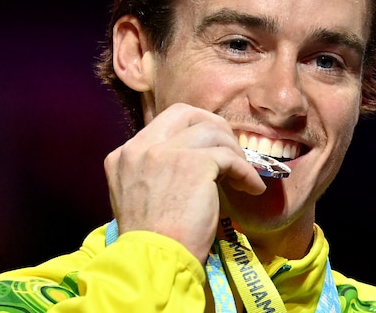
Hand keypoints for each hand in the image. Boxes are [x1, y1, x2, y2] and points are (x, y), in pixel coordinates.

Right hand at [103, 103, 266, 262]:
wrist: (154, 262)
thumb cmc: (152, 243)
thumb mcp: (139, 199)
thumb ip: (155, 174)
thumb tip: (194, 161)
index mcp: (123, 156)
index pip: (164, 124)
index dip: (192, 133)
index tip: (209, 151)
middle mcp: (140, 148)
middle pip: (185, 113)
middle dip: (213, 126)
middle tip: (230, 151)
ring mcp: (165, 152)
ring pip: (212, 130)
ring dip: (233, 151)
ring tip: (243, 175)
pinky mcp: (194, 164)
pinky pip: (229, 157)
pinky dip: (246, 171)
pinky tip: (252, 188)